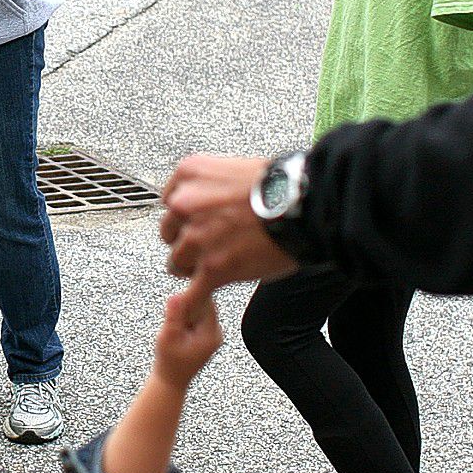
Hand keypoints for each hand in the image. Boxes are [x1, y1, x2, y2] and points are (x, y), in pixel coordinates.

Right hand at [152, 283, 223, 387]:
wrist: (171, 382)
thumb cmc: (168, 364)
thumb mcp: (167, 339)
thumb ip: (173, 317)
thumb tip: (176, 296)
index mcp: (212, 334)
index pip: (206, 302)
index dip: (190, 298)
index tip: (173, 307)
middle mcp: (216, 333)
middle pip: (204, 304)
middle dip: (186, 307)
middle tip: (172, 322)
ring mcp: (212, 334)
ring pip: (199, 309)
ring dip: (185, 313)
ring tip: (176, 331)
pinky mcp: (205, 334)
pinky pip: (196, 316)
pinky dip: (185, 319)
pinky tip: (178, 333)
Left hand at [159, 153, 301, 307]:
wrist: (302, 205)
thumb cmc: (280, 186)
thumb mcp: (234, 169)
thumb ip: (212, 187)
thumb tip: (211, 202)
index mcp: (190, 175)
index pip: (170, 203)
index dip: (184, 217)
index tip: (192, 224)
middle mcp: (186, 204)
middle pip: (170, 234)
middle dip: (187, 242)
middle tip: (208, 245)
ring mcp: (197, 238)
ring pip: (177, 264)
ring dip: (193, 269)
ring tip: (214, 268)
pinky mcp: (212, 268)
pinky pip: (192, 293)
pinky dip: (194, 302)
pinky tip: (197, 303)